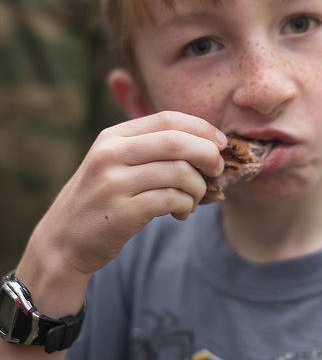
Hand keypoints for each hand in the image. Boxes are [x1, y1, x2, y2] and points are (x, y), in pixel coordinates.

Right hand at [25, 111, 225, 279]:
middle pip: (177, 142)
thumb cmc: (102, 199)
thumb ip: (151, 149)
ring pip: (179, 173)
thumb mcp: (116, 163)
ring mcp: (114, 183)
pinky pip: (171, 200)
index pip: (168, 119)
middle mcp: (110, 154)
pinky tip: (181, 213)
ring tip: (193, 199)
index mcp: (113, 137)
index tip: (221, 143)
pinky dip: (186, 206)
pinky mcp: (121, 212)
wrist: (63, 240)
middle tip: (217, 171)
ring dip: (198, 188)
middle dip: (208, 155)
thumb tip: (208, 144)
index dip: (202, 128)